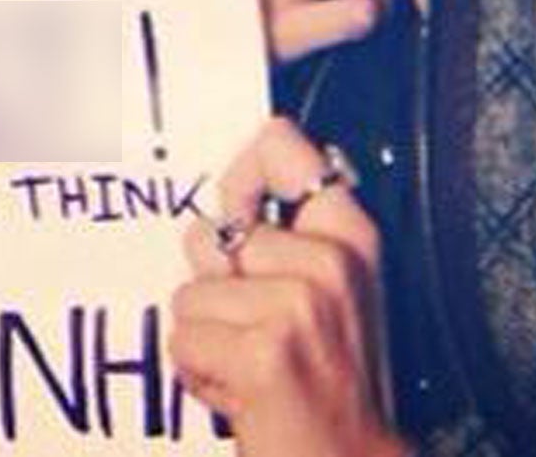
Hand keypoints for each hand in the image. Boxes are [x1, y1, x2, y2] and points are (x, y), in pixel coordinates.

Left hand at [172, 117, 410, 456]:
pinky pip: (185, 339)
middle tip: (259, 333)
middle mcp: (330, 260)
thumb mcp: (323, 293)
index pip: (279, 144)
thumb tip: (209, 218)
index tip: (234, 209)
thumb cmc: (329, 384)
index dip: (239, 172)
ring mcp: (299, 304)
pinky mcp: (265, 350)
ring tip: (251, 365)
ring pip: (192, 293)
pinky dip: (198, 372)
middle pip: (215, 234)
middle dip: (217, 290)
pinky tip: (241, 391)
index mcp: (350, 235)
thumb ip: (276, 241)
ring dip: (208, 337)